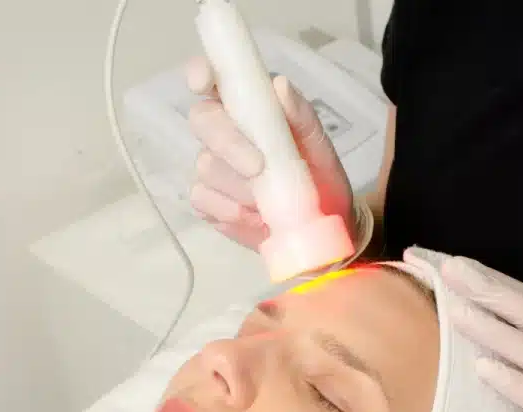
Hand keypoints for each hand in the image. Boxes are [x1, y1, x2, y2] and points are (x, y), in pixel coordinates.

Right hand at [186, 56, 354, 249]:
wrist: (321, 226)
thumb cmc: (320, 177)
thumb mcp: (319, 147)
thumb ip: (301, 116)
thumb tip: (280, 86)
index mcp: (249, 107)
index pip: (214, 78)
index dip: (201, 73)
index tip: (204, 82)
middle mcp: (223, 131)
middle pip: (202, 121)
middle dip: (228, 143)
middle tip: (259, 166)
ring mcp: (211, 167)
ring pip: (206, 165)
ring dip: (239, 186)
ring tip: (270, 200)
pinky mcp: (207, 201)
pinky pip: (203, 199)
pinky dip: (230, 211)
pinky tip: (256, 217)